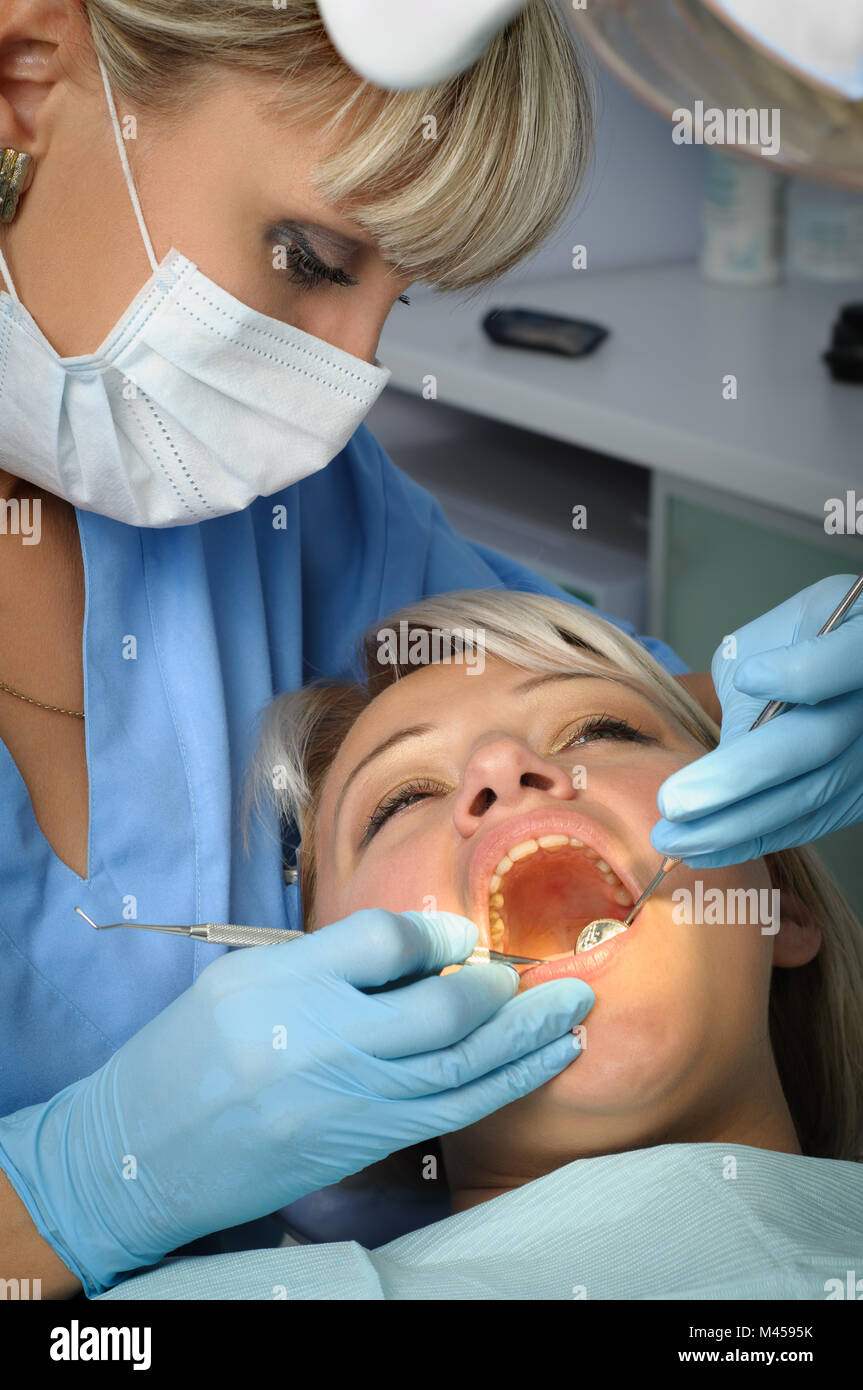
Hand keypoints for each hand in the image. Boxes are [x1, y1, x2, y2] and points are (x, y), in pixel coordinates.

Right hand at [0, 909, 592, 1293]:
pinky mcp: (355, 1148)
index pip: (383, 942)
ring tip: (576, 1015)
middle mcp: (317, 1048)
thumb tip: (426, 946)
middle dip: (510, 993)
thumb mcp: (242, 975)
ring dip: (528, 1042)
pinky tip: (536, 1065)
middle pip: (441, 1014)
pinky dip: (501, 1086)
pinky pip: (444, 1115)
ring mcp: (341, 1107)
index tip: (461, 938)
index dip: (435, 932)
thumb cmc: (188, 1053)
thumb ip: (331, 955)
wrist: (138, 1157)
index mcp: (279, 986)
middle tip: (556, 974)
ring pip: (458, 1072)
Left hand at [651, 575, 862, 867]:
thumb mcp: (767, 639)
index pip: (844, 661)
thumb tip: (719, 755)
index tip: (748, 677)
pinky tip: (706, 850)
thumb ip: (750, 685)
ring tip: (674, 840)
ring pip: (812, 795)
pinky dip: (755, 837)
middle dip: (737, 780)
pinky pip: (812, 821)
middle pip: (818, 743)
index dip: (801, 673)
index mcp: (861, 644)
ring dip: (736, 824)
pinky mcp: (861, 792)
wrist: (828, 658)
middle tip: (673, 804)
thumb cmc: (788, 641)